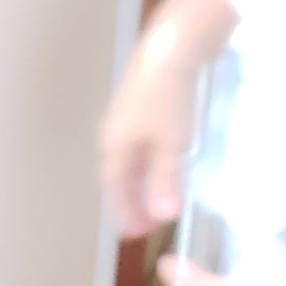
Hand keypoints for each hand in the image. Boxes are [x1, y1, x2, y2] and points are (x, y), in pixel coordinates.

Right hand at [99, 43, 202, 238]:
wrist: (170, 50)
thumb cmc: (168, 99)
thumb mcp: (171, 146)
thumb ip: (166, 182)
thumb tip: (162, 216)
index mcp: (113, 146)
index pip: (115, 188)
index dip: (123, 212)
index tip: (133, 235)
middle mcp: (114, 135)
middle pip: (119, 176)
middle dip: (131, 202)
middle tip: (147, 225)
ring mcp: (127, 120)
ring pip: (130, 162)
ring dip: (141, 185)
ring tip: (157, 201)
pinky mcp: (143, 108)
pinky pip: (140, 148)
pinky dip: (148, 166)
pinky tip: (164, 166)